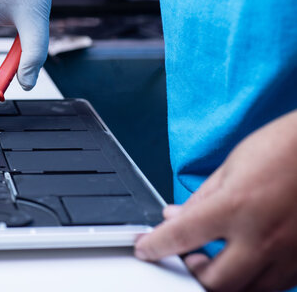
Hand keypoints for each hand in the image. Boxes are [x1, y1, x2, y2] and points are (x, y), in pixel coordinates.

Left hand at [135, 110, 296, 290]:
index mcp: (236, 206)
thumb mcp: (230, 167)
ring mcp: (288, 254)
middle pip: (214, 282)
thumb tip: (174, 218)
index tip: (145, 250)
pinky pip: (271, 286)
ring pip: (244, 291)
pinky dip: (250, 280)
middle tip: (185, 256)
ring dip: (222, 281)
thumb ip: (200, 199)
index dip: (155, 246)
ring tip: (213, 260)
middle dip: (190, 274)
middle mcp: (262, 237)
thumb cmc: (282, 149)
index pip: (181, 237)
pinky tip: (243, 261)